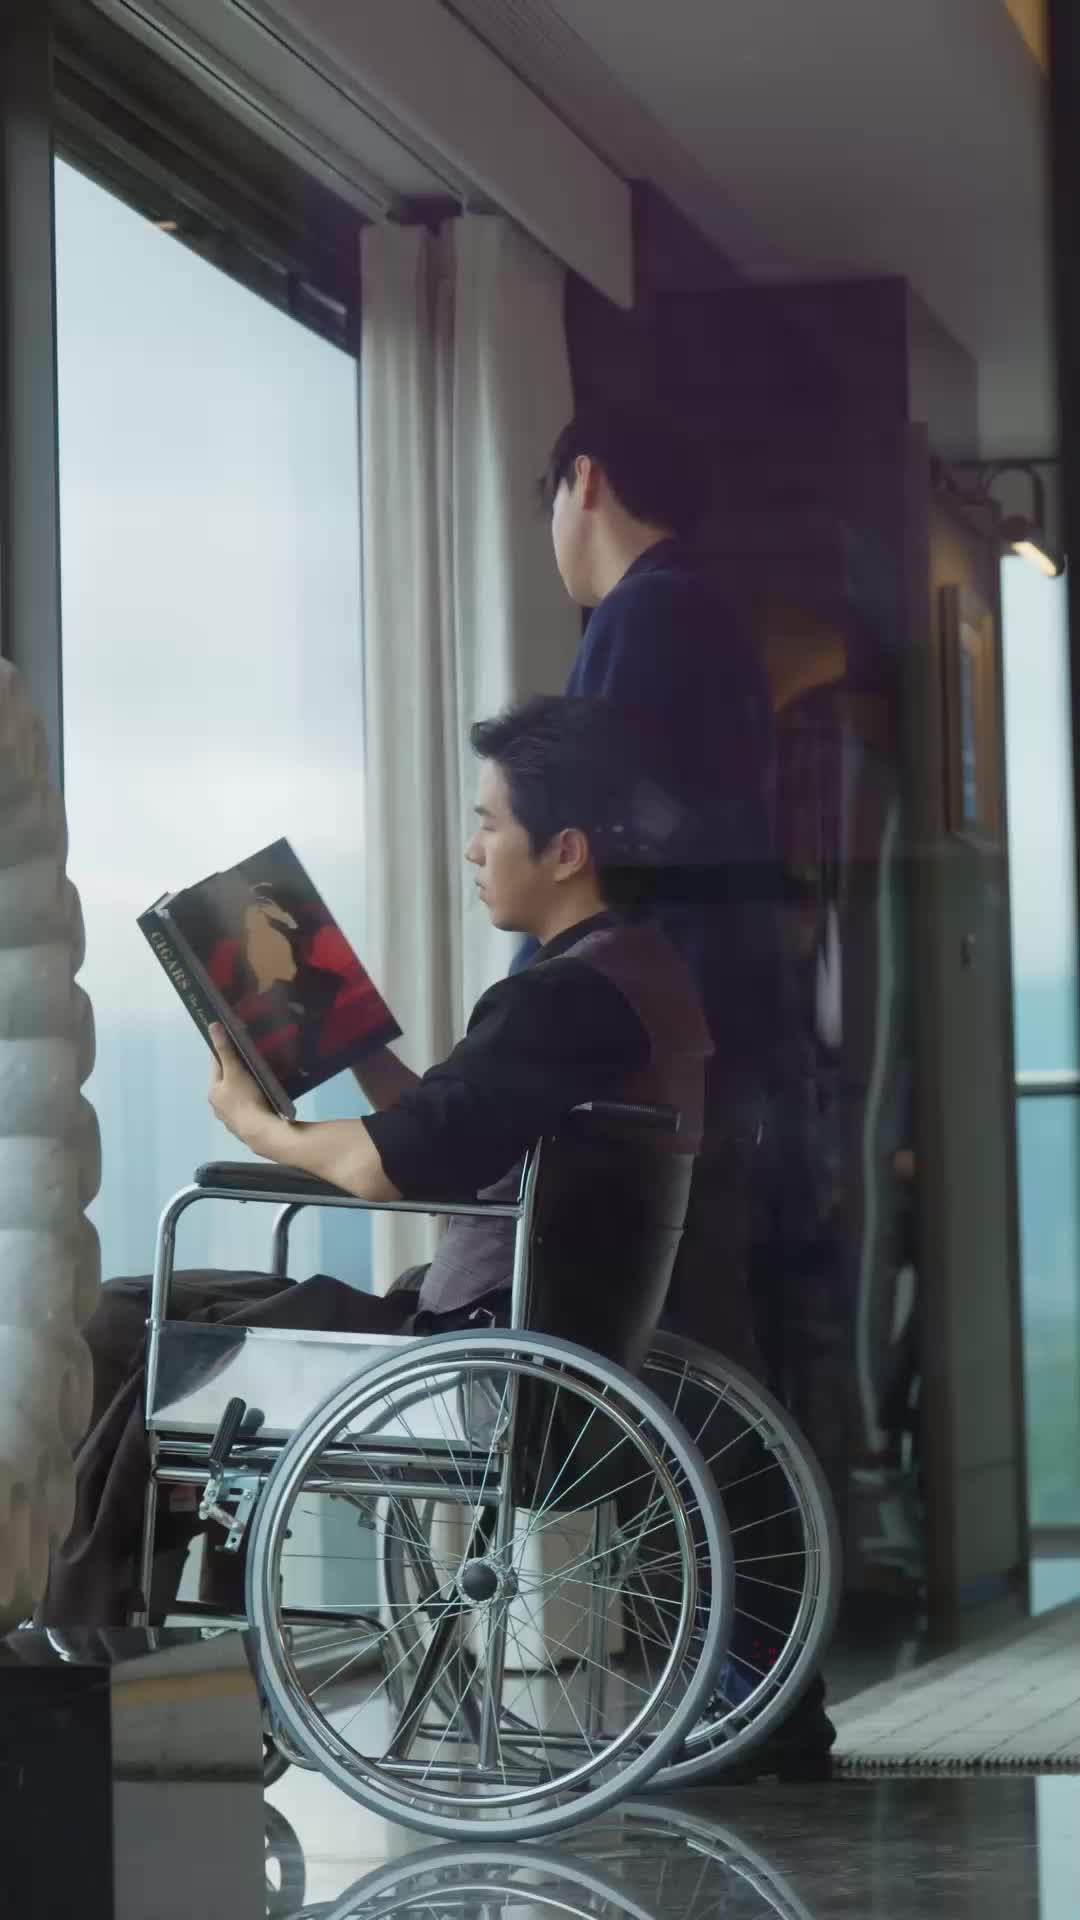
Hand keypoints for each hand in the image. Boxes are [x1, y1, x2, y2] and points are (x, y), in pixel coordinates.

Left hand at [208, 1024, 276, 1152]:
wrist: (261, 1132)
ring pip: (236, 1098)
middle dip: (236, 1073)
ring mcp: (230, 1119)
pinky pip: (246, 1110)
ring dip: (244, 1090)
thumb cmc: (247, 1099)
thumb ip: (225, 1049)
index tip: (234, 1043)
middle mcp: (218, 1107)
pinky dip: (251, 1104)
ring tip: (258, 1082)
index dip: (224, 1053)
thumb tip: (213, 1026)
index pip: (216, 1065)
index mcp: (213, 1092)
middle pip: (226, 1083)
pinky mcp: (243, 1128)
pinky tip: (261, 1102)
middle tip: (251, 1063)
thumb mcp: (236, 1070)